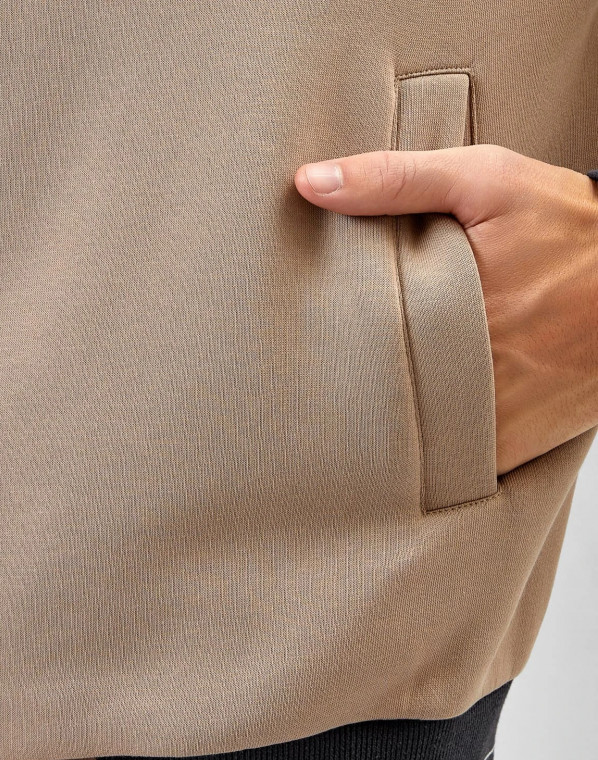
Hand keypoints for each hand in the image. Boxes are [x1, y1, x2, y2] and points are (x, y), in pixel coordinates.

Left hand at [293, 145, 597, 476]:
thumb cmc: (567, 223)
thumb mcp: (484, 181)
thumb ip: (395, 180)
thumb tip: (310, 184)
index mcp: (449, 308)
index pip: (356, 345)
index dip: (324, 350)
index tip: (304, 347)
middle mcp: (473, 371)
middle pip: (381, 398)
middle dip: (352, 390)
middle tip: (324, 383)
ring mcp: (497, 416)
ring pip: (416, 441)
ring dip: (392, 429)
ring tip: (366, 410)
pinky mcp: (519, 443)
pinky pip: (460, 466)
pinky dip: (437, 456)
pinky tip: (422, 430)